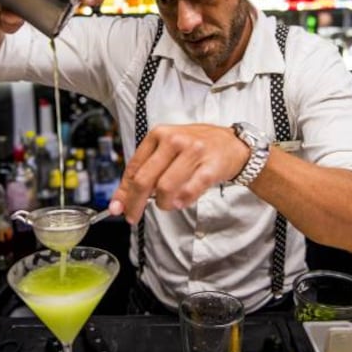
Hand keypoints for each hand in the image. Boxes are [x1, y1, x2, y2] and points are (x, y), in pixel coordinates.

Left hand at [108, 124, 249, 223]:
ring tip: (167, 203)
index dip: (123, 192)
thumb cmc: (196, 148)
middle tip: (133, 216)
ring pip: (164, 188)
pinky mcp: (210, 167)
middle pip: (144, 179)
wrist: (233, 144)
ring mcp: (193, 152)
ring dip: (162, 203)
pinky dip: (181, 201)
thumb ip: (146, 171)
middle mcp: (174, 140)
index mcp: (159, 134)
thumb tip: (121, 200)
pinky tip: (180, 202)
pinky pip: (189, 191)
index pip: (134, 167)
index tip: (118, 208)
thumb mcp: (167, 150)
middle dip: (135, 203)